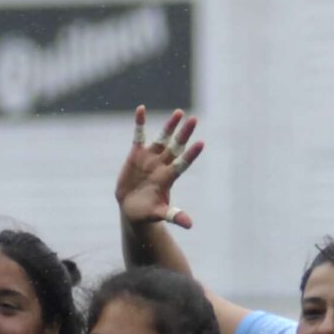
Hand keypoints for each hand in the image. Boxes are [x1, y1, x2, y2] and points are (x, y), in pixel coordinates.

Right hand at [117, 105, 201, 230]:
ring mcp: (150, 158)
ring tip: (179, 113)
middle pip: (175, 147)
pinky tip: (141, 109)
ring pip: (162, 139)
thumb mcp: (159, 214)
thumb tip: (189, 224)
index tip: (201, 143)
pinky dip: (139, 123)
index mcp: (168, 178)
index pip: (182, 163)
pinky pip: (138, 136)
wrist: (131, 208)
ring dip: (170, 126)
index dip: (191, 154)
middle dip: (184, 134)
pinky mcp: (136, 154)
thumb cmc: (147, 213)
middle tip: (193, 119)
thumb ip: (173, 215)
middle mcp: (162, 164)